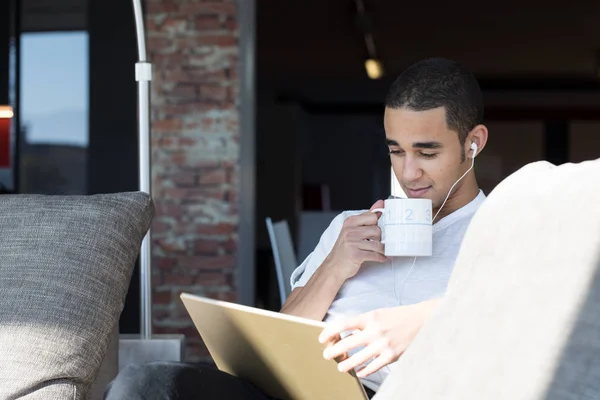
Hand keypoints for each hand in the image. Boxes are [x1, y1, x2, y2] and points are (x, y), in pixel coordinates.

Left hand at [318, 299, 440, 377]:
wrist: (421, 320)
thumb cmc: (397, 316)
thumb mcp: (377, 314)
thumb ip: (361, 323)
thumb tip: (342, 332)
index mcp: (370, 317)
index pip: (343, 324)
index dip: (329, 332)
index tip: (322, 338)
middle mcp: (375, 330)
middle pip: (347, 343)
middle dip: (333, 351)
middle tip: (326, 355)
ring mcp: (383, 344)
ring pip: (358, 359)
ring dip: (346, 365)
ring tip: (340, 366)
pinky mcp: (391, 356)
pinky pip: (373, 367)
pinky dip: (364, 371)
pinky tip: (360, 371)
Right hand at [322, 200, 386, 280]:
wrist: (333, 266)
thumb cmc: (345, 248)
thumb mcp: (353, 229)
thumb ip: (367, 217)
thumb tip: (380, 204)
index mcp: (350, 222)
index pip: (373, 217)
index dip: (377, 225)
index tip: (377, 231)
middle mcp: (350, 230)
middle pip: (377, 230)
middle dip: (379, 239)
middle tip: (376, 243)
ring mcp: (352, 243)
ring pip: (377, 244)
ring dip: (382, 250)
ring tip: (380, 251)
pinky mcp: (355, 255)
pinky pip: (375, 255)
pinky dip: (381, 258)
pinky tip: (381, 258)